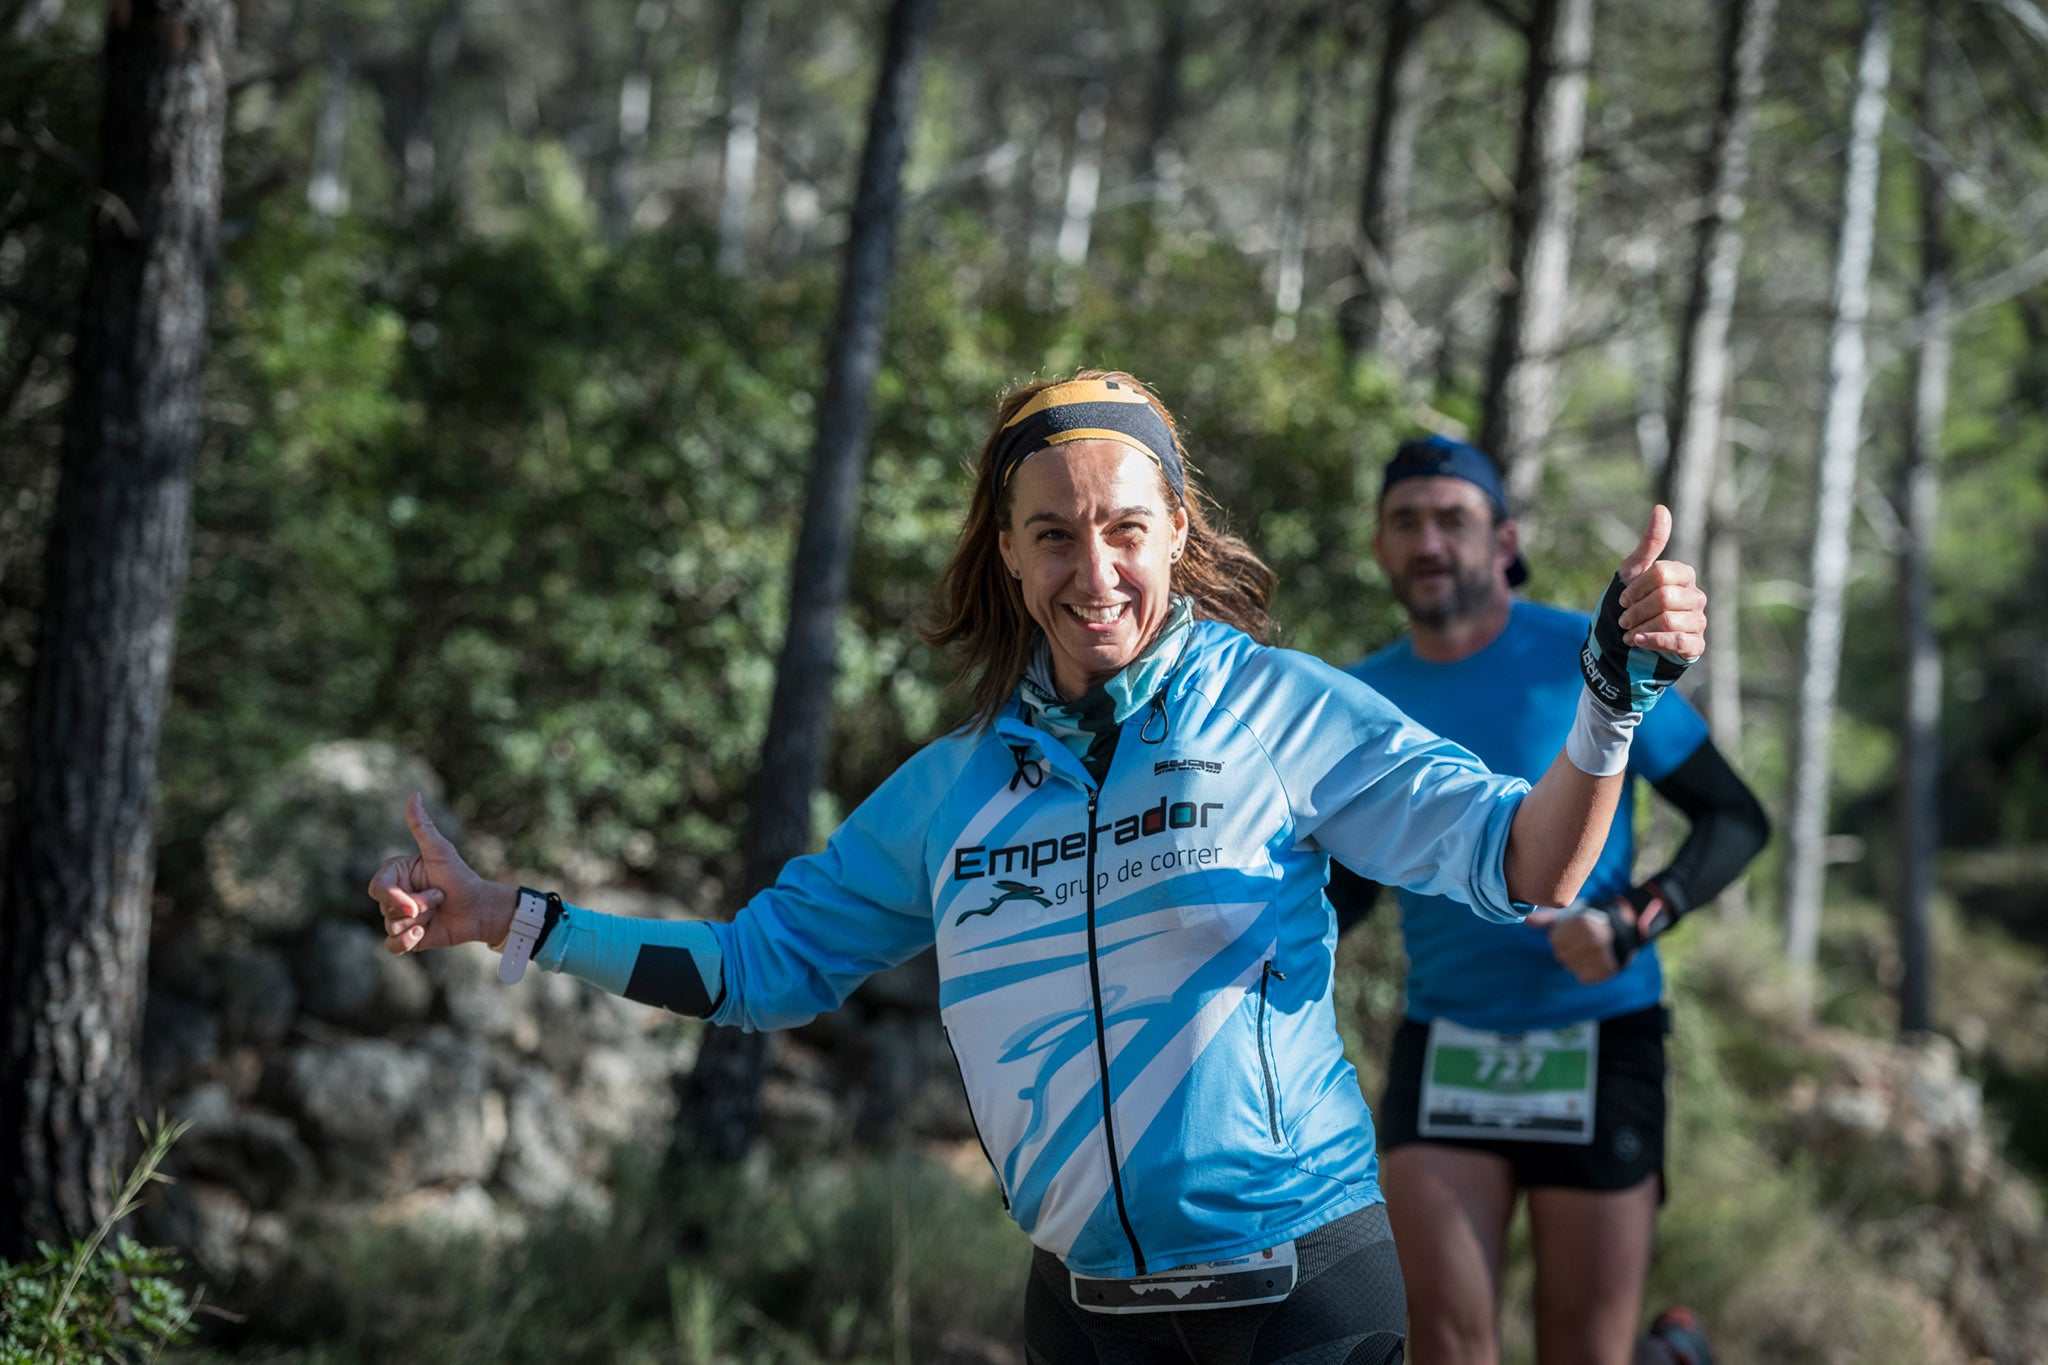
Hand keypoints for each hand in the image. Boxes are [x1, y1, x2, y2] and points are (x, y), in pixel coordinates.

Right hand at [367, 793, 515, 954]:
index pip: (377, 888)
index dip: (394, 897)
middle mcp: (394, 895)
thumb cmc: (460, 876)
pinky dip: (406, 943)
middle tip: (439, 898)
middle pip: (386, 908)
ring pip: (391, 926)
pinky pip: (392, 945)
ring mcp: (399, 916)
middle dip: (416, 907)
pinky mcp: (407, 937)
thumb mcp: (440, 851)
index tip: (413, 902)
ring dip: (419, 921)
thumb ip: (422, 826)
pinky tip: (423, 934)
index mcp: (395, 874)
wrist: (480, 908)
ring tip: (437, 912)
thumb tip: (413, 795)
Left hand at [1527, 905, 1622, 983]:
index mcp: (1583, 923)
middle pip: (1562, 955)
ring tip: (1586, 950)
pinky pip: (1585, 977)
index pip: (1555, 941)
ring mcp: (1604, 955)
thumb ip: (1547, 917)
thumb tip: (1526, 920)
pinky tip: (1592, 959)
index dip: (1559, 937)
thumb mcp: (1571, 913)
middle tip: (1578, 942)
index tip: (1570, 933)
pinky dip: (1585, 971)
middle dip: (1566, 950)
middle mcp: (1594, 939)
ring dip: (1575, 961)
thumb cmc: (1590, 919)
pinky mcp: (1609, 968)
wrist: (1626, 926)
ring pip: (1572, 967)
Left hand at [1615, 505, 1705, 663]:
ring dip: (1640, 627)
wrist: (1629, 639)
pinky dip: (1653, 641)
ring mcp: (1698, 621)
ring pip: (1669, 620)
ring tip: (1629, 632)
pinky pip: (1679, 641)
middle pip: (1665, 598)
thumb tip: (1661, 509)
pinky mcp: (1695, 645)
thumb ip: (1649, 543)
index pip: (1661, 575)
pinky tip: (1638, 641)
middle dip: (1636, 610)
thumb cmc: (1634, 601)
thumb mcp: (1634, 571)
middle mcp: (1696, 597)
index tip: (1623, 599)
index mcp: (1684, 575)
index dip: (1636, 588)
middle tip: (1624, 619)